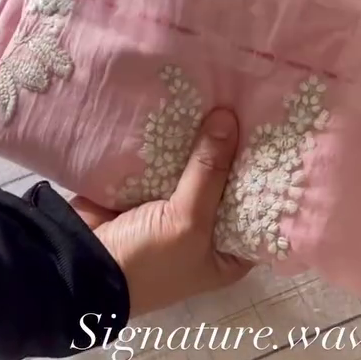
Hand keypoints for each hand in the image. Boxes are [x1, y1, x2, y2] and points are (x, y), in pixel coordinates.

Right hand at [71, 109, 250, 315]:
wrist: (81, 266)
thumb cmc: (149, 261)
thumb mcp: (188, 221)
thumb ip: (209, 171)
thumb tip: (228, 117)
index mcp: (227, 252)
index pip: (259, 208)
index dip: (269, 176)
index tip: (279, 135)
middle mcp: (206, 230)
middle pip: (226, 182)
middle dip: (233, 149)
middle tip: (251, 103)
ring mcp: (174, 209)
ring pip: (195, 168)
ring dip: (201, 139)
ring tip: (224, 94)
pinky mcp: (146, 190)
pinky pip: (165, 160)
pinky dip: (170, 139)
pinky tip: (186, 105)